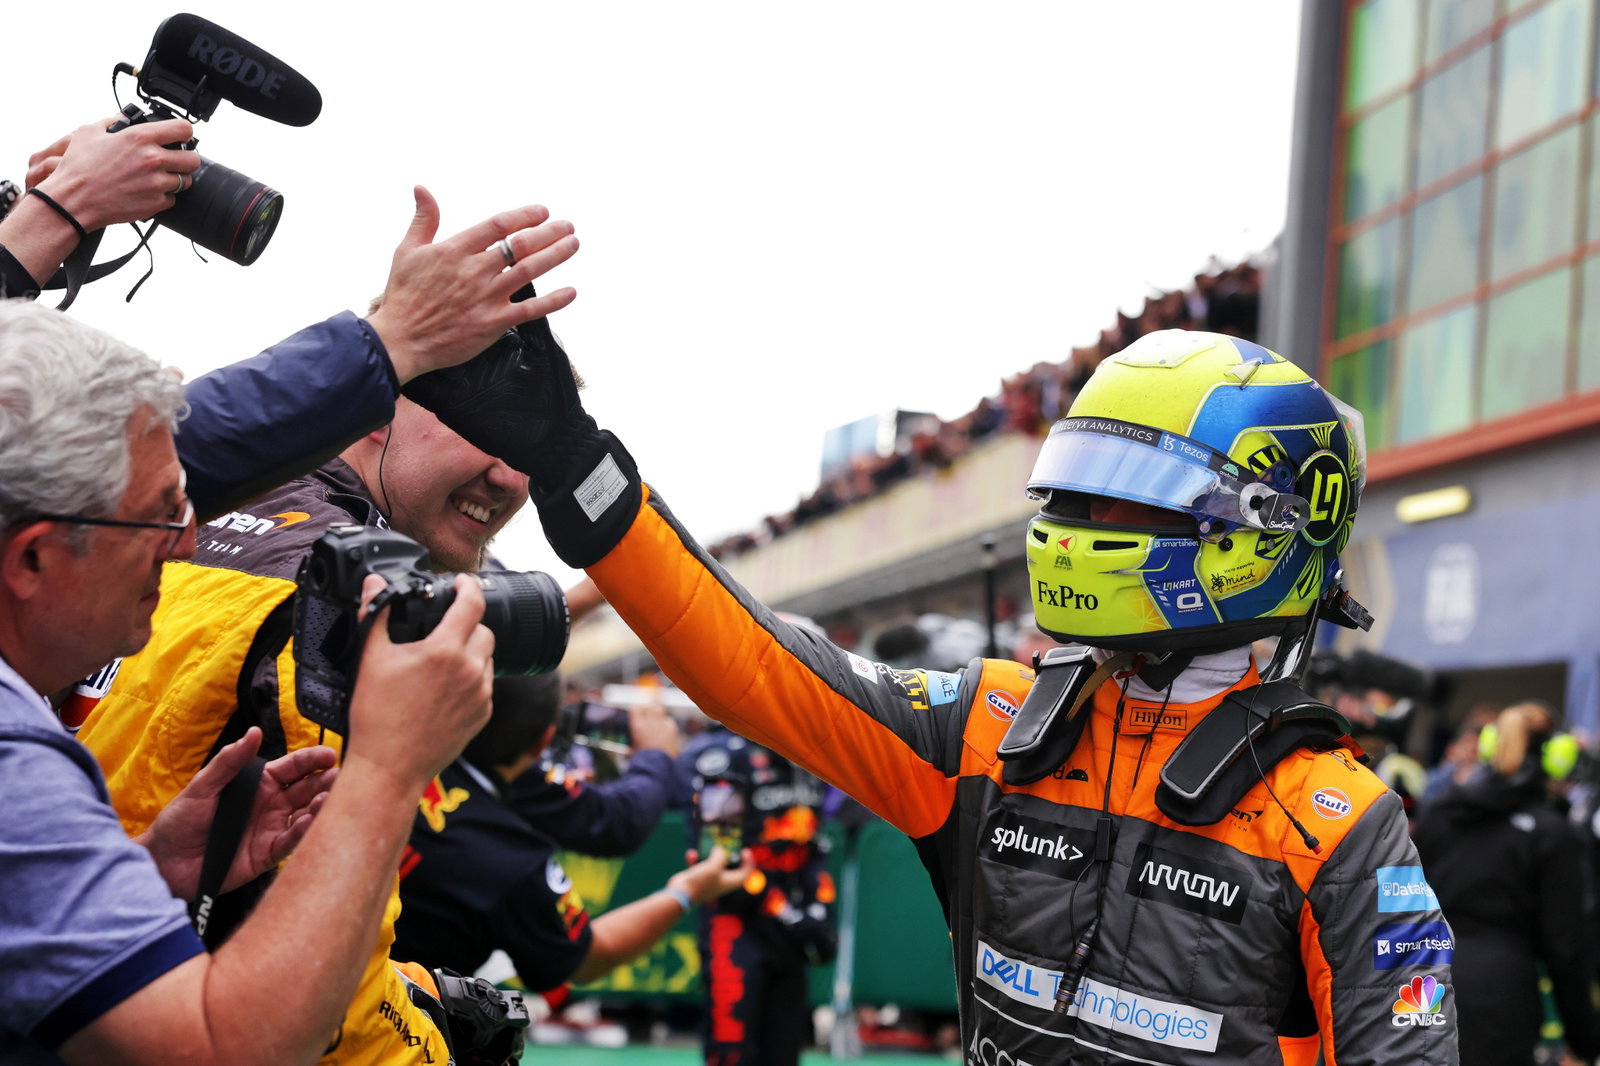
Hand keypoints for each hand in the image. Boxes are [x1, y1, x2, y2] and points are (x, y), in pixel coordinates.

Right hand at [28, 115, 201, 231]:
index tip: (181, 137)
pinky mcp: (155, 203)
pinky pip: (172, 199)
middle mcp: (153, 159)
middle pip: (193, 159)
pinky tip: (147, 192)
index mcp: (140, 137)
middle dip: (185, 159)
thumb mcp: (89, 133)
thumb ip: (112, 121)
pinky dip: (163, 196)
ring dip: (175, 179)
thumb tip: (122, 117)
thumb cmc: (78, 168)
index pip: (183, 129)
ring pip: (185, 181)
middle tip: (174, 161)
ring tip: (157, 177)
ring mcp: (156, 183)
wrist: (73, 201)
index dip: (184, 132)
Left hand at [138, 727, 336, 900]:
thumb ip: (230, 761)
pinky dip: (302, 832)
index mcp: (260, 784)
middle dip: (326, 782)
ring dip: (320, 806)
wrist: (164, 861)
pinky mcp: (267, 855)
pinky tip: (308, 821)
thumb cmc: (180, 820)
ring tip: (328, 799)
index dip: (313, 760)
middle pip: (307, 790)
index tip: (330, 754)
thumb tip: (253, 732)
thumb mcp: (203, 786)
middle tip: (339, 778)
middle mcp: (272, 805)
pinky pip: (290, 842)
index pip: (295, 767)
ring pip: (305, 815)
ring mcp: (271, 829)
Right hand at [344, 573, 494, 789]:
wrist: (390, 767)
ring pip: (488, 658)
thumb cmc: (378, 717)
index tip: (460, 582)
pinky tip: (447, 686)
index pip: (472, 603)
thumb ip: (376, 614)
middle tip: (444, 627)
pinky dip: (472, 678)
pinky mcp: (483, 715)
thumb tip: (374, 584)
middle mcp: (470, 671)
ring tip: (443, 659)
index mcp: (445, 651)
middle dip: (467, 622)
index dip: (468, 585)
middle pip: (483, 630)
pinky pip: (486, 685)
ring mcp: (481, 695)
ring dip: (471, 651)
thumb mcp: (370, 659)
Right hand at [366, 186, 579, 382]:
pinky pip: (531, 310)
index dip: (524, 216)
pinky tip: (571, 291)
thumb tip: (422, 189)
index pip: (498, 225)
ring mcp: (487, 297)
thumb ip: (423, 220)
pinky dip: (554, 301)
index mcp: (456, 250)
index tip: (542, 211)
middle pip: (521, 245)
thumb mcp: (407, 251)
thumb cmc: (403, 296)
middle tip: (567, 226)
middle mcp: (475, 270)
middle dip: (549, 232)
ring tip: (573, 244)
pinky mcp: (493, 323)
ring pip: (530, 270)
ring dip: (556, 255)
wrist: (400, 340)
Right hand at [628, 701, 681, 759]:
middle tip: (648, 716)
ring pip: (659, 710)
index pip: (635, 708)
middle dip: (648, 710)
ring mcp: (661, 724)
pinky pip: (669, 720)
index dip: (636, 711)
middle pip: (649, 706)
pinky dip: (667, 723)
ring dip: (657, 713)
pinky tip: (665, 731)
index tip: (638, 714)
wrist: (657, 766)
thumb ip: (630, 748)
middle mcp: (649, 722)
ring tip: (657, 720)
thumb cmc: (642, 760)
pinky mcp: (672, 729)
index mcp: (637, 726)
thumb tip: (626, 752)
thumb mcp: (631, 753)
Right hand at [673, 846, 756, 904]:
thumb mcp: (714, 866)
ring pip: (713, 863)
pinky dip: (695, 859)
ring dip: (708, 854)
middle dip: (727, 853)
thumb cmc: (700, 883)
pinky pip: (699, 865)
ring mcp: (708, 879)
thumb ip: (720, 855)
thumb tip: (719, 849)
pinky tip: (691, 854)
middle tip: (725, 844)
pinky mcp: (697, 877)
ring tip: (705, 845)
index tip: (745, 850)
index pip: (745, 872)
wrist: (680, 895)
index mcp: (730, 882)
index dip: (748, 861)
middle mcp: (721, 881)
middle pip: (730, 866)